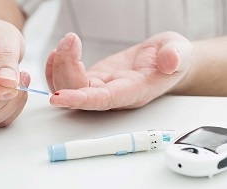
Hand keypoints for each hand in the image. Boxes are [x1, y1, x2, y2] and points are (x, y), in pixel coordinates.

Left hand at [46, 32, 192, 109]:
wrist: (163, 61)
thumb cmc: (171, 59)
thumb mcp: (180, 53)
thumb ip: (176, 57)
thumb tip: (170, 60)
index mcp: (132, 92)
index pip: (102, 100)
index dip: (80, 100)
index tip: (59, 98)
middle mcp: (112, 95)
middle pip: (79, 91)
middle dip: (67, 66)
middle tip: (70, 40)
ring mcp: (100, 87)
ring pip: (69, 86)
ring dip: (60, 65)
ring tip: (67, 41)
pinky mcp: (92, 78)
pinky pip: (67, 79)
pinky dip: (56, 68)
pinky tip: (57, 53)